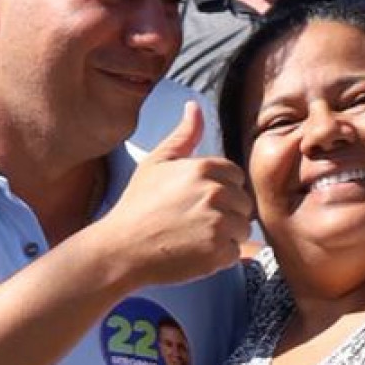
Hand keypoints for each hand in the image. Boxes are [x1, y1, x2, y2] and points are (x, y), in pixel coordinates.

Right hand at [101, 100, 251, 282]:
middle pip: (243, 203)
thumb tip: (194, 106)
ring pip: (242, 228)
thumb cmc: (136, 206)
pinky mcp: (218, 251)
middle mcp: (215, 193)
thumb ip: (182, 136)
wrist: (121, 248)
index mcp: (203, 168)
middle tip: (194, 223)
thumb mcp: (156, 163)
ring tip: (194, 238)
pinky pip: (234, 252)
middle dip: (225, 213)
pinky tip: (195, 253)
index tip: (199, 202)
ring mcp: (219, 223)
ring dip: (224, 236)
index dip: (220, 190)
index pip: (236, 176)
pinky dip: (218, 257)